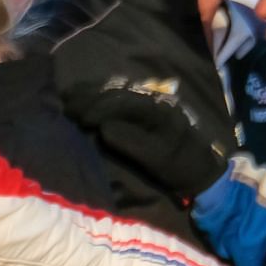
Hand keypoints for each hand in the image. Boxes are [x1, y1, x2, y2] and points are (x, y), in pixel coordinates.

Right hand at [80, 81, 232, 196]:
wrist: (201, 170)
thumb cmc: (180, 166)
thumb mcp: (158, 157)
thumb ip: (132, 141)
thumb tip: (104, 128)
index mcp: (156, 109)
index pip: (120, 102)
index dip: (96, 107)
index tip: (76, 115)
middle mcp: (152, 101)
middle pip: (115, 95)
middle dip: (89, 99)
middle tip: (65, 106)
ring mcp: (149, 106)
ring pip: (116, 96)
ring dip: (92, 98)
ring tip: (69, 102)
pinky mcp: (145, 114)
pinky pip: (119, 103)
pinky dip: (100, 103)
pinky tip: (86, 105)